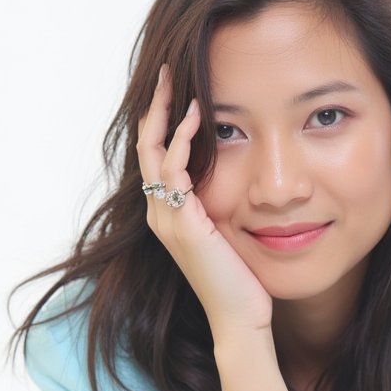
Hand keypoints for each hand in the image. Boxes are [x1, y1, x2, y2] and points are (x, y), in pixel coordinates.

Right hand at [138, 64, 273, 340]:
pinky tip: (201, 117)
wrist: (240, 320)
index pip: (156, 155)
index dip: (162, 120)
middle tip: (168, 70)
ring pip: (154, 151)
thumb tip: (245, 181)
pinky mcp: (184, 224)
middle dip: (157, 105)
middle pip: (146, 145)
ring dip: (167, 113)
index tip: (178, 88)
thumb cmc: (242, 282)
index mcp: (169, 214)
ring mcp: (168, 218)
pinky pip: (175, 170)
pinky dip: (185, 140)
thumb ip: (224, 206)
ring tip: (179, 81)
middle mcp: (160, 213)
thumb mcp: (230, 234)